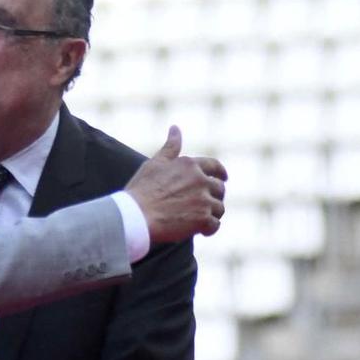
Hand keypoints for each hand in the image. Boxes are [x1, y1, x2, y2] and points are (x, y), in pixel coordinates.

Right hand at [123, 126, 226, 243]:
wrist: (136, 215)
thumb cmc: (141, 190)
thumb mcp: (155, 163)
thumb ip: (170, 147)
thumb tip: (175, 128)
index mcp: (190, 165)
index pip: (215, 166)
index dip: (221, 173)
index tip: (223, 178)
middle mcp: (200, 180)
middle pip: (219, 189)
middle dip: (214, 197)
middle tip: (205, 205)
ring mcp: (203, 200)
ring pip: (219, 208)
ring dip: (212, 214)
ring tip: (200, 220)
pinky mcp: (203, 219)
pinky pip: (215, 225)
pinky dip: (210, 228)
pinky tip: (201, 231)